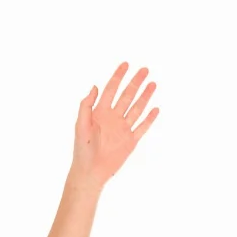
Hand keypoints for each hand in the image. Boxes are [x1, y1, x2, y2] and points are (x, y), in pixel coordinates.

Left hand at [71, 63, 158, 190]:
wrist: (90, 172)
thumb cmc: (82, 150)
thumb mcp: (80, 125)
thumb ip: (86, 106)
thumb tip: (94, 87)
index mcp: (100, 112)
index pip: (111, 90)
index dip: (118, 77)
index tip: (126, 64)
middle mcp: (113, 118)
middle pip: (127, 96)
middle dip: (135, 82)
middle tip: (144, 70)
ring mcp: (123, 129)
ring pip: (136, 109)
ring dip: (144, 97)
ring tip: (152, 84)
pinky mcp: (130, 141)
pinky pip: (142, 127)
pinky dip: (149, 118)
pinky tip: (155, 109)